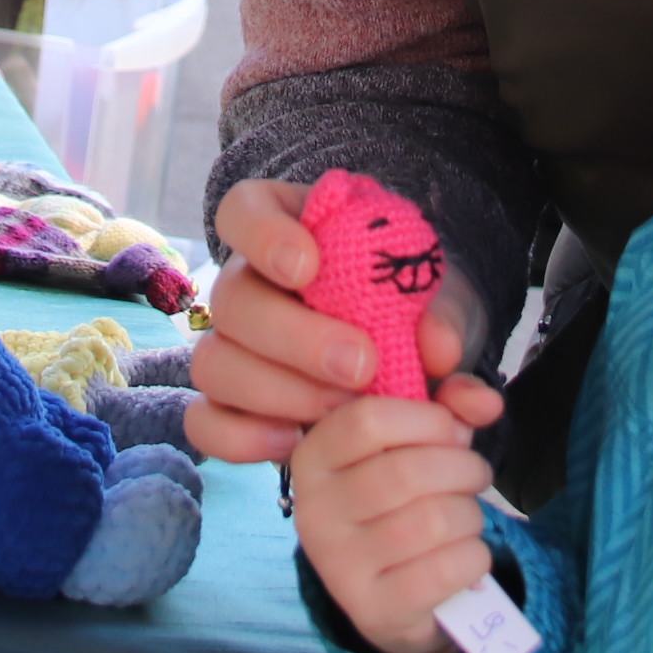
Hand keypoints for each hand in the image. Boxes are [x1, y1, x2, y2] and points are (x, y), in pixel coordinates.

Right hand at [187, 180, 498, 464]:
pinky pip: (206, 422)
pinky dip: (241, 437)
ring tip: (340, 412)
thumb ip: (445, 315)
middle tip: (359, 366)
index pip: (244, 210)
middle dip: (293, 338)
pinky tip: (294, 442)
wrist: (418, 357)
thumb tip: (439, 350)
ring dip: (276, 392)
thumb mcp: (444, 298)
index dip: (262, 235)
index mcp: (290, 229)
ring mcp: (232, 345)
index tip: (308, 265)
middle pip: (231, 299)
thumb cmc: (418, 307)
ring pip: (214, 363)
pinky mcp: (232, 405)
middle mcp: (248, 283)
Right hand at [290, 391, 501, 652]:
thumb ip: (449, 405)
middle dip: (463, 468)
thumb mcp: (415, 440)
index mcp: (313, 457)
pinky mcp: (374, 610)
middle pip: (408, 473)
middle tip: (474, 475)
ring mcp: (339, 566)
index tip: (451, 431)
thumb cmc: (402, 499)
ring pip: (434, 522)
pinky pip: (446, 570)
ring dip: (471, 514)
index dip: (428, 419)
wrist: (390, 592)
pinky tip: (465, 555)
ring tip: (466, 516)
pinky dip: (474, 558)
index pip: (368, 420)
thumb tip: (484, 401)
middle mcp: (314, 512)